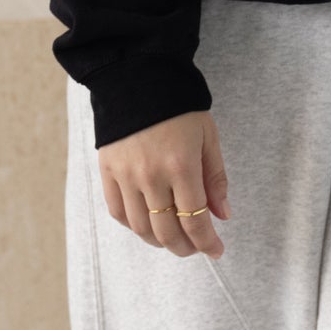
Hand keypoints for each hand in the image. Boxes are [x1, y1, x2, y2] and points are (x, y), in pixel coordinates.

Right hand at [97, 109, 231, 258]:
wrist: (138, 79)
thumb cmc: (179, 107)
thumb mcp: (208, 137)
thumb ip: (215, 178)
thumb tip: (222, 215)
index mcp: (181, 166)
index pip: (195, 221)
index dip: (207, 243)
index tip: (216, 251)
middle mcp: (151, 176)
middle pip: (167, 231)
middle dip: (185, 247)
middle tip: (196, 247)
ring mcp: (126, 176)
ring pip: (141, 228)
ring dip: (159, 242)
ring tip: (173, 239)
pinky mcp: (107, 171)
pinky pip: (118, 212)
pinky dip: (134, 226)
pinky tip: (148, 224)